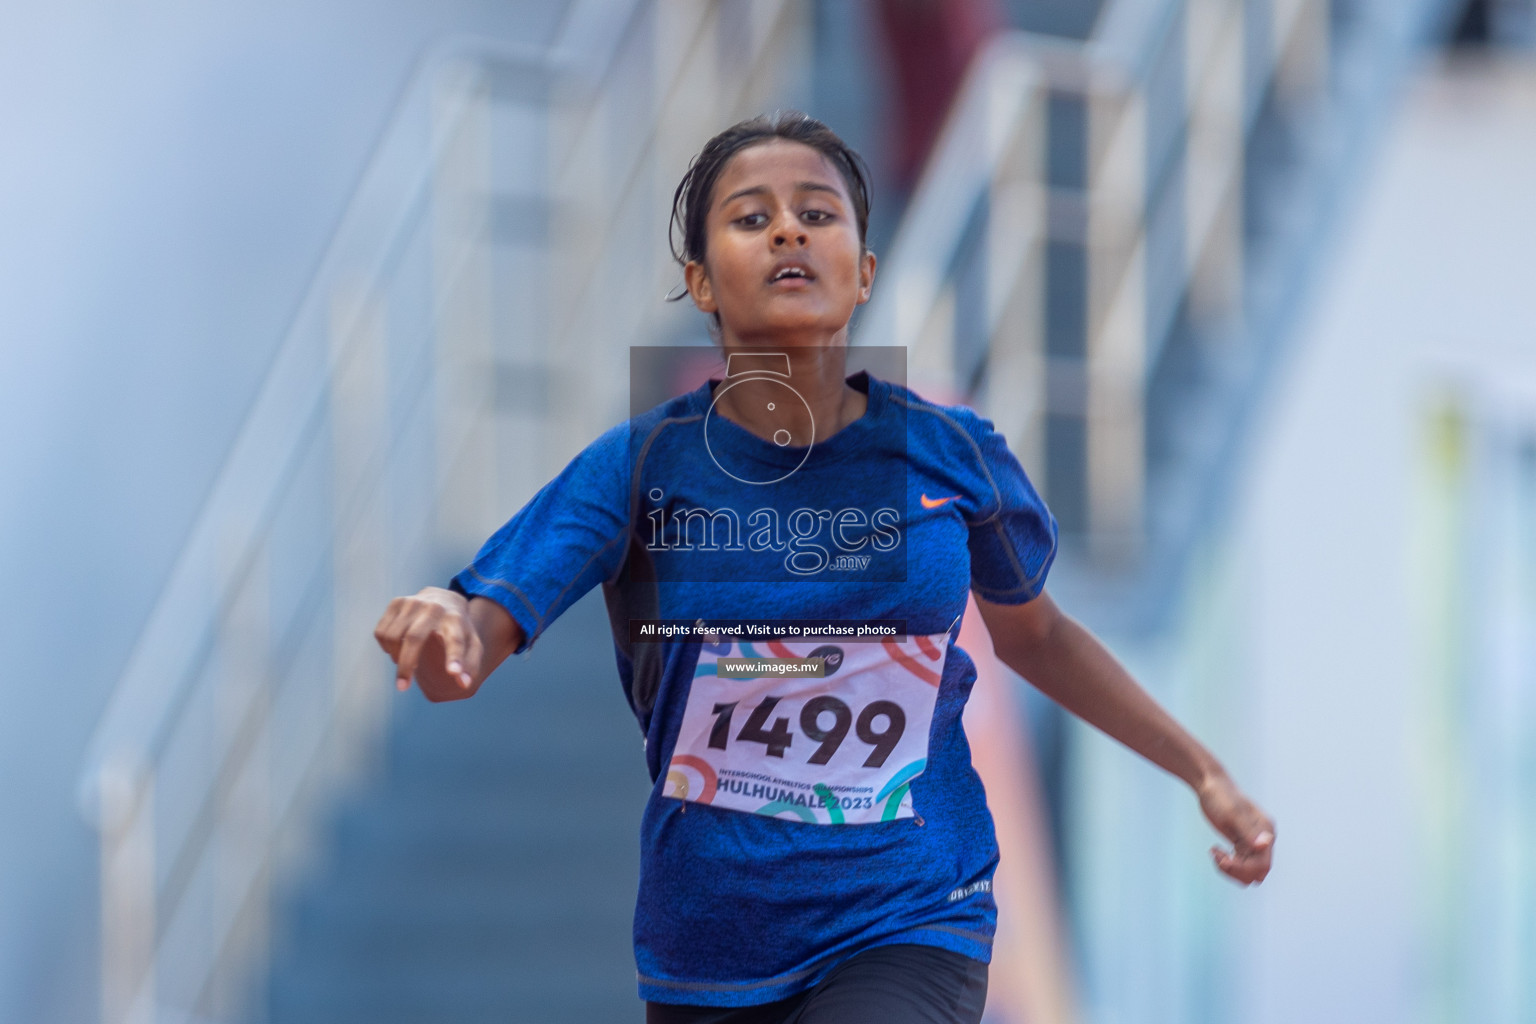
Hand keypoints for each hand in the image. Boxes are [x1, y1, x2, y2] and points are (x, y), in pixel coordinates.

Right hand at [373, 587, 483, 701]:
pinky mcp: (397, 602)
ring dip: (396, 657)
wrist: (443, 599)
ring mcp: (413, 603)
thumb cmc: (457, 629)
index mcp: (456, 621)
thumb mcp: (471, 644)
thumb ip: (471, 665)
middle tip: (402, 687)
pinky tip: (398, 648)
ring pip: (393, 637)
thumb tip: (464, 684)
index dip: (454, 657)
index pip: (455, 639)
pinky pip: (382, 632)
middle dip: (406, 665)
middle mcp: (434, 608)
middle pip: (414, 638)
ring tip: (407, 663)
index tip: (453, 673)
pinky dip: (386, 646)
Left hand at [1197, 771, 1274, 885]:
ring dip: (1231, 870)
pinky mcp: (1242, 843)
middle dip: (1237, 871)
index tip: (1222, 860)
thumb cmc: (1220, 796)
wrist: (1210, 785)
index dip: (1242, 868)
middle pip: (1257, 872)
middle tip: (1218, 857)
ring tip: (1215, 854)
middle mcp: (1264, 839)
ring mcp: (1253, 842)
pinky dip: (1227, 864)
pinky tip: (1215, 851)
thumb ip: (1249, 831)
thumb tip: (1265, 845)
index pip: (1262, 864)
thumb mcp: (1232, 814)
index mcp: (1266, 831)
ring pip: (1249, 871)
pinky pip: (1240, 864)